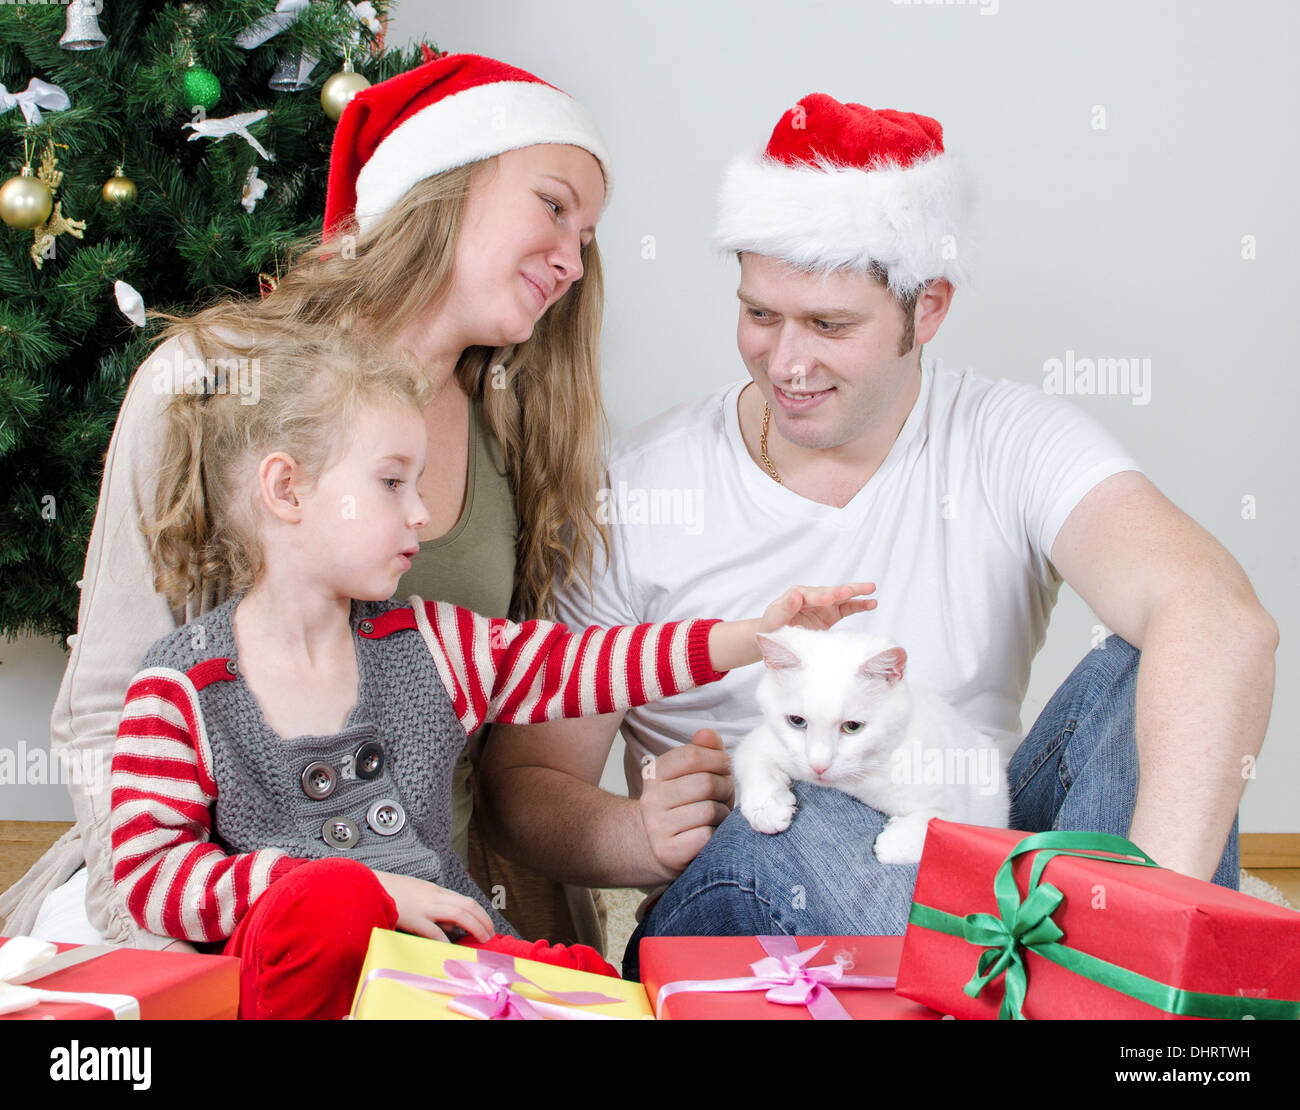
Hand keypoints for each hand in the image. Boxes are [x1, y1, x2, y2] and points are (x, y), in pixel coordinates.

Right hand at [372, 870, 494, 942]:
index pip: (465, 901)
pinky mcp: (412, 917)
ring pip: (458, 913)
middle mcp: (433, 896)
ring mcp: (424, 906)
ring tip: (481, 940)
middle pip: (467, 906)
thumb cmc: (389, 893)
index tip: (487, 925)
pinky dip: (444, 940)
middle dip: (483, 920)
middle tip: (490, 935)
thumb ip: (432, 907)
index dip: (480, 914)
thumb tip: (447, 925)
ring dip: (474, 927)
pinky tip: (451, 949)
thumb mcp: (416, 895)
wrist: (367, 885)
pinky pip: (433, 930)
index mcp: (434, 891)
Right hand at [637, 729, 733, 881]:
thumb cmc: (686, 805)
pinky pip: (706, 836)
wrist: (662, 847)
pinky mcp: (668, 852)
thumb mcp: (693, 774)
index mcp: (654, 772)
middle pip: (705, 783)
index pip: (691, 755)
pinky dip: (716, 835)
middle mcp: (650, 798)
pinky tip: (709, 834)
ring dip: (722, 814)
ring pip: (709, 811)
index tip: (723, 767)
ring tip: (716, 816)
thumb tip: (708, 734)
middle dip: (724, 788)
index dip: (717, 759)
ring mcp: (657, 827)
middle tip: (723, 795)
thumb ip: (703, 750)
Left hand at [759, 581, 876, 632]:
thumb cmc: (772, 627)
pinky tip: (871, 603)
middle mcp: (812, 596)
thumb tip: (795, 595)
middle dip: (842, 591)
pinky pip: (847, 608)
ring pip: (842, 597)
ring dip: (856, 593)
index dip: (822, 597)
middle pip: (830, 592)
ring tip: (871, 589)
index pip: (812, 595)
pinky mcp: (831, 614)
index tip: (830, 598)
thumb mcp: (774, 618)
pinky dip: (859, 605)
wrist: (775, 636)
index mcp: (797, 595)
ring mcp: (823, 605)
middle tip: (853, 589)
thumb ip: (784, 608)